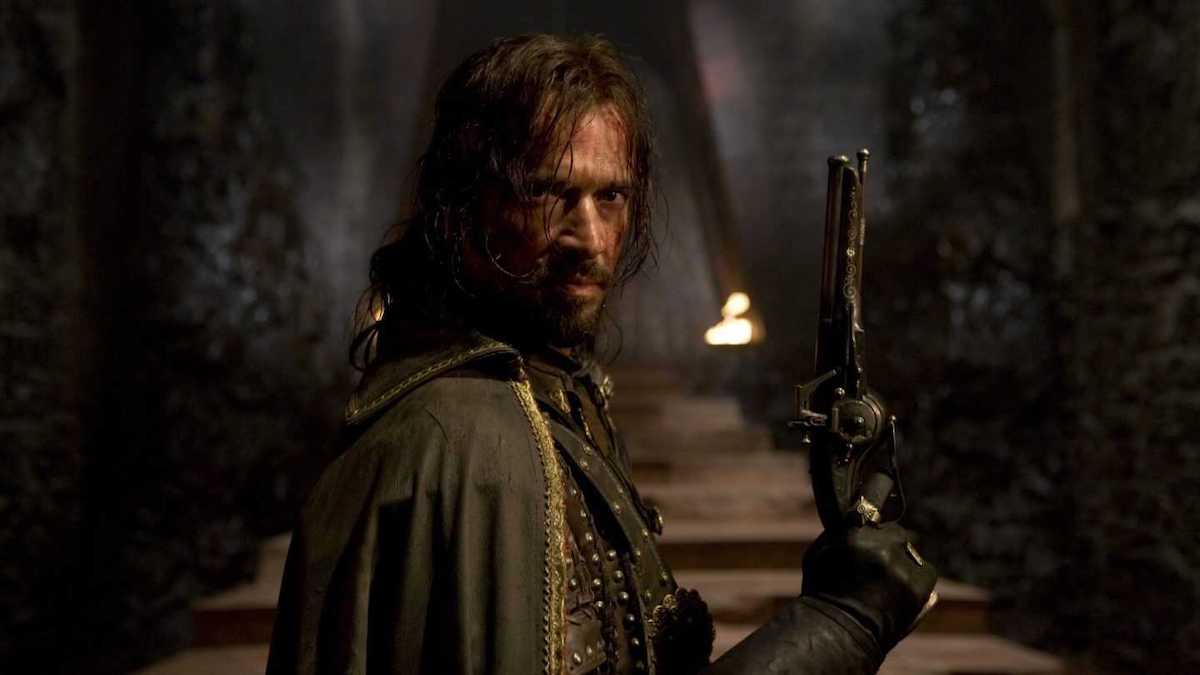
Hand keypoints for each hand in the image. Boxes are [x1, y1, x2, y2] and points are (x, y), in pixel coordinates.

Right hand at [801, 522, 937, 651]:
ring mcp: (902, 569)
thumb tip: (859, 513)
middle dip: (888, 545)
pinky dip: (917, 579)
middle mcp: (882, 549)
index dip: (869, 531)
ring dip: (902, 562)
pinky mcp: (919, 588)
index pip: (872, 514)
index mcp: (855, 536)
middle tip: (877, 566)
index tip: (867, 542)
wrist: (838, 635)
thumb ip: (839, 531)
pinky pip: (925, 572)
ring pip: (910, 552)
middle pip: (896, 533)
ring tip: (885, 583)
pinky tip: (899, 592)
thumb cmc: (821, 592)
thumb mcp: (818, 553)